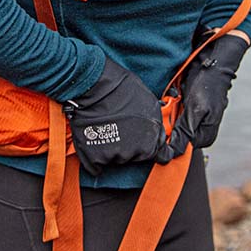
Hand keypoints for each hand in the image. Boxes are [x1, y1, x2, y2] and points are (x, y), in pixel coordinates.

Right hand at [63, 59, 174, 175]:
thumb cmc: (120, 86)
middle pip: (135, 156)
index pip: (158, 154)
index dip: (149, 145)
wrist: (94, 85)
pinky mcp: (97, 159)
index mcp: (152, 139)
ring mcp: (116, 156)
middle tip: (119, 126)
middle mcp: (137, 151)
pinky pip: (96, 166)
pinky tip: (92, 140)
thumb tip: (153, 128)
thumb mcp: (149, 102)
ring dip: (111, 148)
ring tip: (104, 127)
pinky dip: (94, 156)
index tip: (144, 144)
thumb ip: (153, 122)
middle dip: (129, 145)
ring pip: (116, 159)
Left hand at [167, 32, 248, 154]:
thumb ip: (184, 132)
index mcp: (205, 136)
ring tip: (176, 99)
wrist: (210, 63)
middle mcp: (199, 130)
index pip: (181, 147)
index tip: (166, 124)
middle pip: (175, 135)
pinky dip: (170, 104)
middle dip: (169, 123)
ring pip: (171, 123)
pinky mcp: (187, 108)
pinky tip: (175, 95)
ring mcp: (192, 119)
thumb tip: (174, 153)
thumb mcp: (195, 111)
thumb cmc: (208, 86)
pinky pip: (172, 112)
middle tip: (173, 107)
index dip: (170, 137)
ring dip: (169, 112)